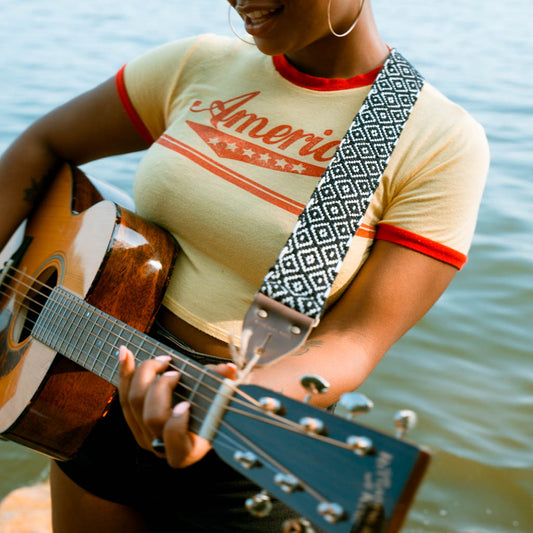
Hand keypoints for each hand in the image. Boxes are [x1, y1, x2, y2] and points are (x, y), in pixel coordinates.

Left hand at [117, 346, 235, 467]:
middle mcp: (159, 446)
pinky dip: (124, 371)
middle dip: (161, 387)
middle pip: (151, 415)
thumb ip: (221, 385)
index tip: (187, 403)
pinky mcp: (130, 419)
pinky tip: (125, 351)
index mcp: (185, 450)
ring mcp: (141, 434)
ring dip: (144, 374)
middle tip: (176, 372)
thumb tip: (229, 368)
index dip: (177, 422)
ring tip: (162, 360)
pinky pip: (121, 394)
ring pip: (132, 403)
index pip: (174, 439)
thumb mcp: (217, 403)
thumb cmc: (207, 414)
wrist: (189, 425)